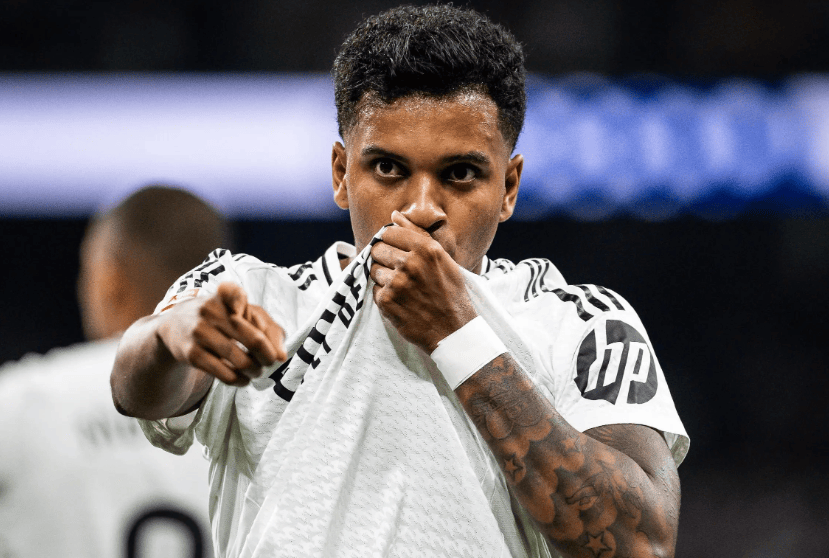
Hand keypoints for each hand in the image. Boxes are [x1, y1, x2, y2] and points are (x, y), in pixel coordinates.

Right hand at [156, 282, 285, 386]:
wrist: (174, 326)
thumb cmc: (219, 318)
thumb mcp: (240, 311)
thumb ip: (268, 326)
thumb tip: (281, 356)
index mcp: (225, 295)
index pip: (240, 295)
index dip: (256, 313)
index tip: (265, 328)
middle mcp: (211, 310)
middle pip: (254, 340)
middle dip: (268, 357)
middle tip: (270, 362)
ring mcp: (199, 332)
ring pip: (241, 361)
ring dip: (255, 371)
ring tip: (257, 371)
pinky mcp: (192, 354)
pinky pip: (225, 374)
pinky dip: (240, 380)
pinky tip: (243, 379)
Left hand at [370, 211, 476, 352]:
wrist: (453, 331)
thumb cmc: (451, 293)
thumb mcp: (442, 258)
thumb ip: (417, 234)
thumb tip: (395, 215)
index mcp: (426, 249)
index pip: (389, 232)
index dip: (390, 241)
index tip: (396, 250)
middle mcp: (410, 263)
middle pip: (377, 249)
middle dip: (385, 258)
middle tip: (399, 271)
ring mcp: (397, 283)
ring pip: (373, 269)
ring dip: (383, 278)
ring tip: (402, 288)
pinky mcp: (387, 301)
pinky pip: (374, 289)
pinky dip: (384, 295)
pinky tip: (401, 301)